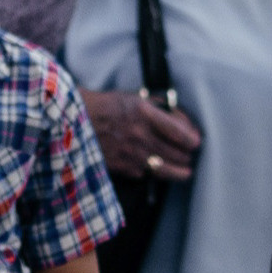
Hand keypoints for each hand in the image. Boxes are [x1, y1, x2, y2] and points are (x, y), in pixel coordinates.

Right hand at [84, 90, 200, 182]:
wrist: (74, 122)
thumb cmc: (106, 106)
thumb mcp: (135, 98)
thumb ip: (161, 108)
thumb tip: (184, 121)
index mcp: (145, 114)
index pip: (180, 132)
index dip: (193, 139)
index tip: (197, 141)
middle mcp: (140, 135)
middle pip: (177, 153)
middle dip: (187, 155)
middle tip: (190, 155)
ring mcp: (131, 154)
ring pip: (166, 169)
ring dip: (179, 170)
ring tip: (185, 171)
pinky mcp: (123, 168)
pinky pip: (147, 174)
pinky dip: (154, 172)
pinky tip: (156, 168)